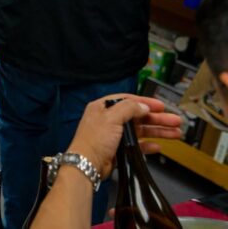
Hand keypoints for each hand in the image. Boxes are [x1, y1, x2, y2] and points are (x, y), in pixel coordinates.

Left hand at [67, 94, 181, 178]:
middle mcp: (109, 120)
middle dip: (158, 118)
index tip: (161, 106)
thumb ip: (128, 109)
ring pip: (141, 130)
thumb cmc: (94, 140)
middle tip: (175, 121)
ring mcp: (115, 135)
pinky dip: (148, 145)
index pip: (128, 100)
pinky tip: (158, 146)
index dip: (146, 102)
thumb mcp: (111, 118)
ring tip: (175, 133)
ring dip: (158, 131)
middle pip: (138, 116)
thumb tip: (143, 106)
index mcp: (103, 108)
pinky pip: (138, 145)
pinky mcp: (119, 149)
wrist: (88, 164)